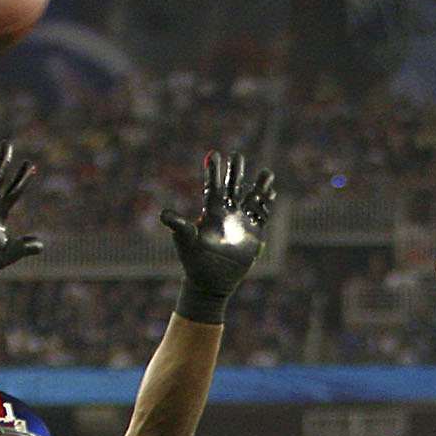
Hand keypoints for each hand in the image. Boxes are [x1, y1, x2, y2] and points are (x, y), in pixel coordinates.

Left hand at [161, 151, 277, 324]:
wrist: (212, 281)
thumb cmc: (195, 261)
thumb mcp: (186, 241)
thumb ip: (179, 226)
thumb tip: (163, 215)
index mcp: (211, 211)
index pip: (213, 186)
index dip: (213, 171)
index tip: (213, 154)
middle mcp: (226, 213)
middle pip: (233, 187)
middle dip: (236, 171)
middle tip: (237, 155)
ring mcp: (241, 222)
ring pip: (252, 198)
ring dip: (259, 186)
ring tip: (267, 172)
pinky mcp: (253, 233)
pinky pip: (262, 215)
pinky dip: (267, 204)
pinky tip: (272, 193)